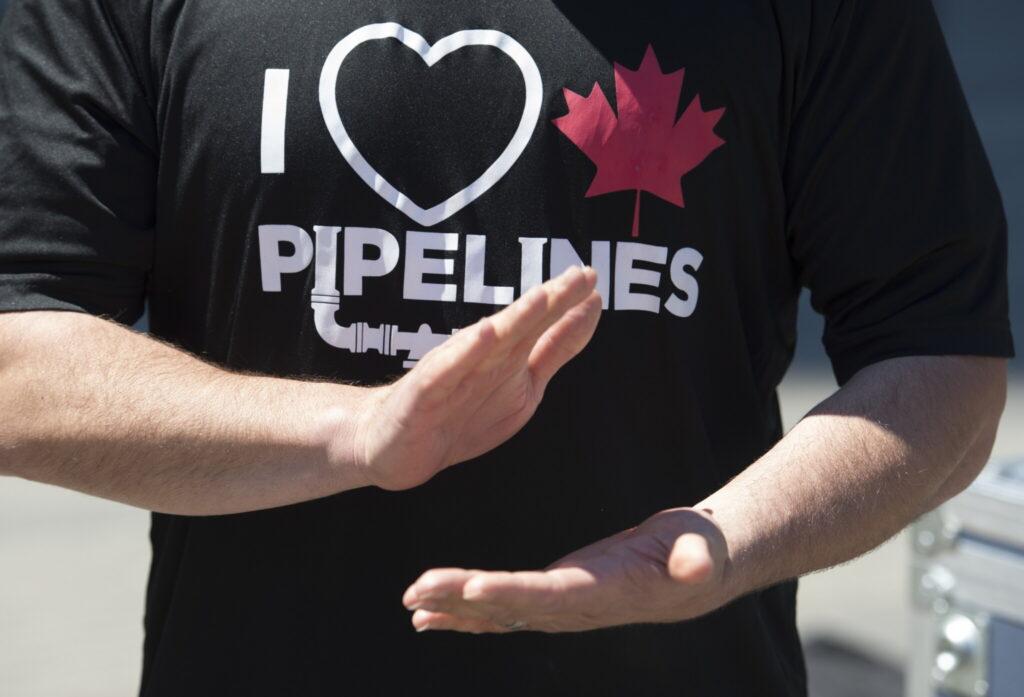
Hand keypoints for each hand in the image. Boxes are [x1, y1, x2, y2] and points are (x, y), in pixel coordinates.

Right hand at [353, 266, 601, 490]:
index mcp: (505, 354)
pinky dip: (464, 353)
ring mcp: (449, 372)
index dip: (566, 303)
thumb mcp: (522, 385)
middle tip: (580, 275)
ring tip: (542, 298)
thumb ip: (555, 348)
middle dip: (550, 301)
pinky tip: (483, 334)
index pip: (540, 325)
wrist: (389, 446)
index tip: (593, 278)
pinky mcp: (423, 393)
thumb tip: (590, 310)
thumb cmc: (457, 412)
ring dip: (515, 319)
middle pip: (519, 325)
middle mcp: (479, 355)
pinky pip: (445, 371)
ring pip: (487, 342)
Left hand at [402, 508, 729, 632]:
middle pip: (512, 606)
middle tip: (416, 592)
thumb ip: (697, 559)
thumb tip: (698, 567)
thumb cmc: (699, 552)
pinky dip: (466, 612)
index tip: (473, 589)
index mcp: (606, 591)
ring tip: (411, 603)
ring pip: (501, 611)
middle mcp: (577, 608)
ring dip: (453, 609)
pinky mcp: (555, 598)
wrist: (695, 574)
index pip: (553, 595)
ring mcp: (563, 607)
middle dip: (462, 600)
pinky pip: (504, 609)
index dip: (512, 594)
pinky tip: (430, 614)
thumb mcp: (702, 548)